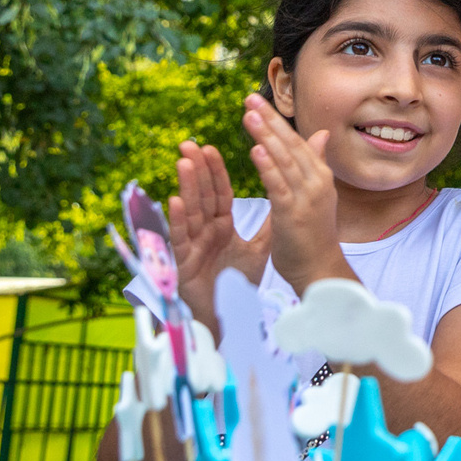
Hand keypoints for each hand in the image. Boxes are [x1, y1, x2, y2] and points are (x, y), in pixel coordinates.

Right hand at [168, 141, 270, 336]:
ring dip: (187, 187)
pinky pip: (181, 239)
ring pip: (189, 212)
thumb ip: (271, 222)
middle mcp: (204, 232)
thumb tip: (286, 196)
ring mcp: (193, 246)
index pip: (218, 193)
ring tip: (184, 161)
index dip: (214, 171)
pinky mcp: (184, 264)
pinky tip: (174, 201)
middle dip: (196, 170)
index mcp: (221, 226)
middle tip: (189, 143)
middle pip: (201, 196)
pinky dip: (178, 220)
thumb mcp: (260, 248)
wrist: (231, 317)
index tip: (210, 147)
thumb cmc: (238, 283)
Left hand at [242, 93, 349, 293]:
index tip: (259, 100)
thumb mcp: (317, 193)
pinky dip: (267, 166)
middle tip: (250, 98)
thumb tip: (321, 134)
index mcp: (320, 176)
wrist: (319, 269)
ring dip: (266, 136)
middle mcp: (316, 182)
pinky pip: (278, 185)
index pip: (297, 141)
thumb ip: (315, 162)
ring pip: (283, 160)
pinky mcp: (293, 213)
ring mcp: (306, 197)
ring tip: (250, 115)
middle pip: (290, 145)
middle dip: (270, 120)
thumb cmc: (315, 234)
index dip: (277, 120)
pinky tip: (255, 150)